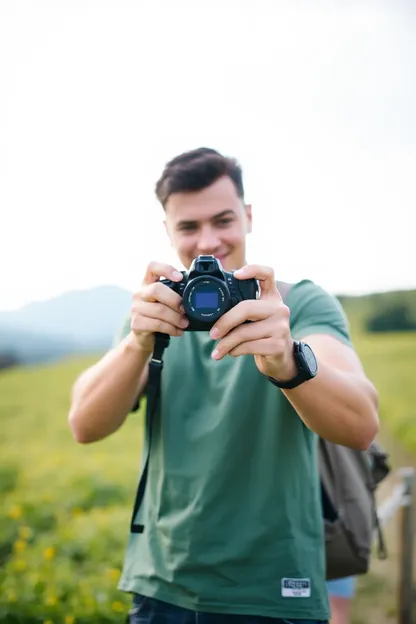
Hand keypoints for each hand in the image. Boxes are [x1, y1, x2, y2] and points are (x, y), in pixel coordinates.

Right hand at [130, 262, 188, 352]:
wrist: (145, 336)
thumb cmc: (159, 315)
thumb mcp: (166, 301)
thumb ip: (175, 294)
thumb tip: (197, 296)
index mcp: (148, 283)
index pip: (152, 267)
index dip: (166, 269)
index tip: (180, 278)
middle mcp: (140, 293)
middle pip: (156, 289)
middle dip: (175, 300)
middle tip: (185, 310)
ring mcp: (136, 308)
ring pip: (159, 310)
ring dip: (176, 318)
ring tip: (185, 323)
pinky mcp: (136, 323)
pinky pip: (158, 324)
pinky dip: (171, 328)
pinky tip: (178, 331)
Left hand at [209, 264, 296, 380]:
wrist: (282, 358)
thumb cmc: (263, 335)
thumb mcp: (256, 318)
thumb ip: (242, 310)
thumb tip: (211, 311)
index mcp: (272, 297)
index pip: (268, 274)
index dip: (252, 270)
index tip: (236, 274)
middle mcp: (279, 309)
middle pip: (246, 308)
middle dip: (224, 322)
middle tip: (213, 334)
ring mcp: (281, 327)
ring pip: (244, 332)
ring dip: (226, 343)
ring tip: (218, 350)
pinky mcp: (278, 345)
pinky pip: (249, 346)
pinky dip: (235, 351)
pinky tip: (232, 352)